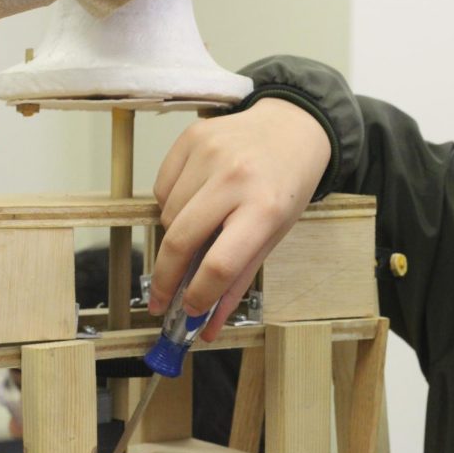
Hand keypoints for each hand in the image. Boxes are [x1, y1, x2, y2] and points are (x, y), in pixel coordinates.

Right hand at [150, 97, 330, 340]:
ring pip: (166, 215)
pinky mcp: (190, 138)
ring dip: (174, 237)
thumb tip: (207, 324)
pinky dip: (170, 204)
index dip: (198, 294)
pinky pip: (161, 187)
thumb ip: (239, 280)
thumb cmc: (287, 186)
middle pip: (181, 240)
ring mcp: (209, 154)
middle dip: (165, 278)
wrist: (293, 127)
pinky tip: (195, 201)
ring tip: (199, 232)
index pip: (220, 264)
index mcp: (266, 209)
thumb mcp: (275, 235)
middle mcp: (236, 179)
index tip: (187, 312)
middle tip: (161, 300)